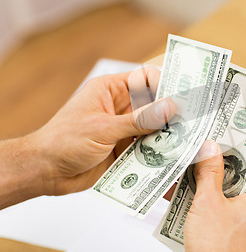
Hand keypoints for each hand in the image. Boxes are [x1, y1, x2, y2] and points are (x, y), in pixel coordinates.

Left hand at [29, 67, 175, 195]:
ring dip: (168, 134)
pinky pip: (148, 147)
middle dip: (172, 111)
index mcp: (111, 90)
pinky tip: (174, 157)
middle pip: (154, 104)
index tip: (184, 93)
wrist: (44, 172)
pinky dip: (160, 152)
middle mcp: (120, 107)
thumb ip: (138, 120)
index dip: (165, 83)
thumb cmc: (62, 142)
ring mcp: (124, 128)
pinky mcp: (126, 149)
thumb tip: (169, 107)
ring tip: (189, 140)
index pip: (145, 78)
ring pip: (154, 127)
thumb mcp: (102, 128)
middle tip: (195, 119)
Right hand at [184, 141, 245, 251]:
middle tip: (199, 168)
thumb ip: (209, 171)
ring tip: (191, 187)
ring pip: (235, 203)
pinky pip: (232, 220)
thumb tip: (211, 149)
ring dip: (212, 196)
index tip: (217, 149)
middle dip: (217, 178)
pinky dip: (216, 213)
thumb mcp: (208, 201)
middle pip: (242, 185)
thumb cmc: (217, 249)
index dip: (231, 158)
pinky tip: (194, 208)